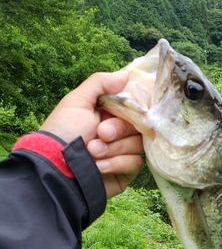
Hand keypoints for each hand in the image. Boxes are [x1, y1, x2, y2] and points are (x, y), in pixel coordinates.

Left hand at [40, 72, 143, 197]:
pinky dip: (117, 163)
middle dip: (118, 130)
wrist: (57, 168)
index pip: (133, 107)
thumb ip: (100, 83)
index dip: (130, 109)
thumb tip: (125, 75)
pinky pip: (135, 163)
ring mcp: (122, 153)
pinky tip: (100, 166)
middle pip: (137, 126)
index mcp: (107, 114)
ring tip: (93, 152)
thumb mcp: (77, 101)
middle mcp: (117, 133)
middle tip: (100, 133)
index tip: (117, 111)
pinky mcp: (125, 173)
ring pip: (137, 145)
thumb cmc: (64, 132)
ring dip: (114, 148)